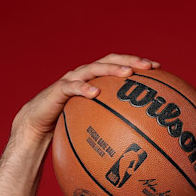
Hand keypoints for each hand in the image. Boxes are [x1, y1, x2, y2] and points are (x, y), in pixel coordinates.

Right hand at [11, 54, 159, 142]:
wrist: (38, 124)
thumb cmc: (69, 122)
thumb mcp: (94, 120)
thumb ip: (112, 119)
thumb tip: (140, 135)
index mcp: (95, 78)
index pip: (119, 64)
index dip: (137, 62)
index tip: (158, 67)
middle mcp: (85, 74)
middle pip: (109, 60)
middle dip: (130, 60)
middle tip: (148, 66)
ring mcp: (71, 79)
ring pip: (93, 68)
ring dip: (112, 69)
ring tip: (127, 73)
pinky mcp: (58, 90)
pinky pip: (72, 87)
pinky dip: (84, 88)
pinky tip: (95, 93)